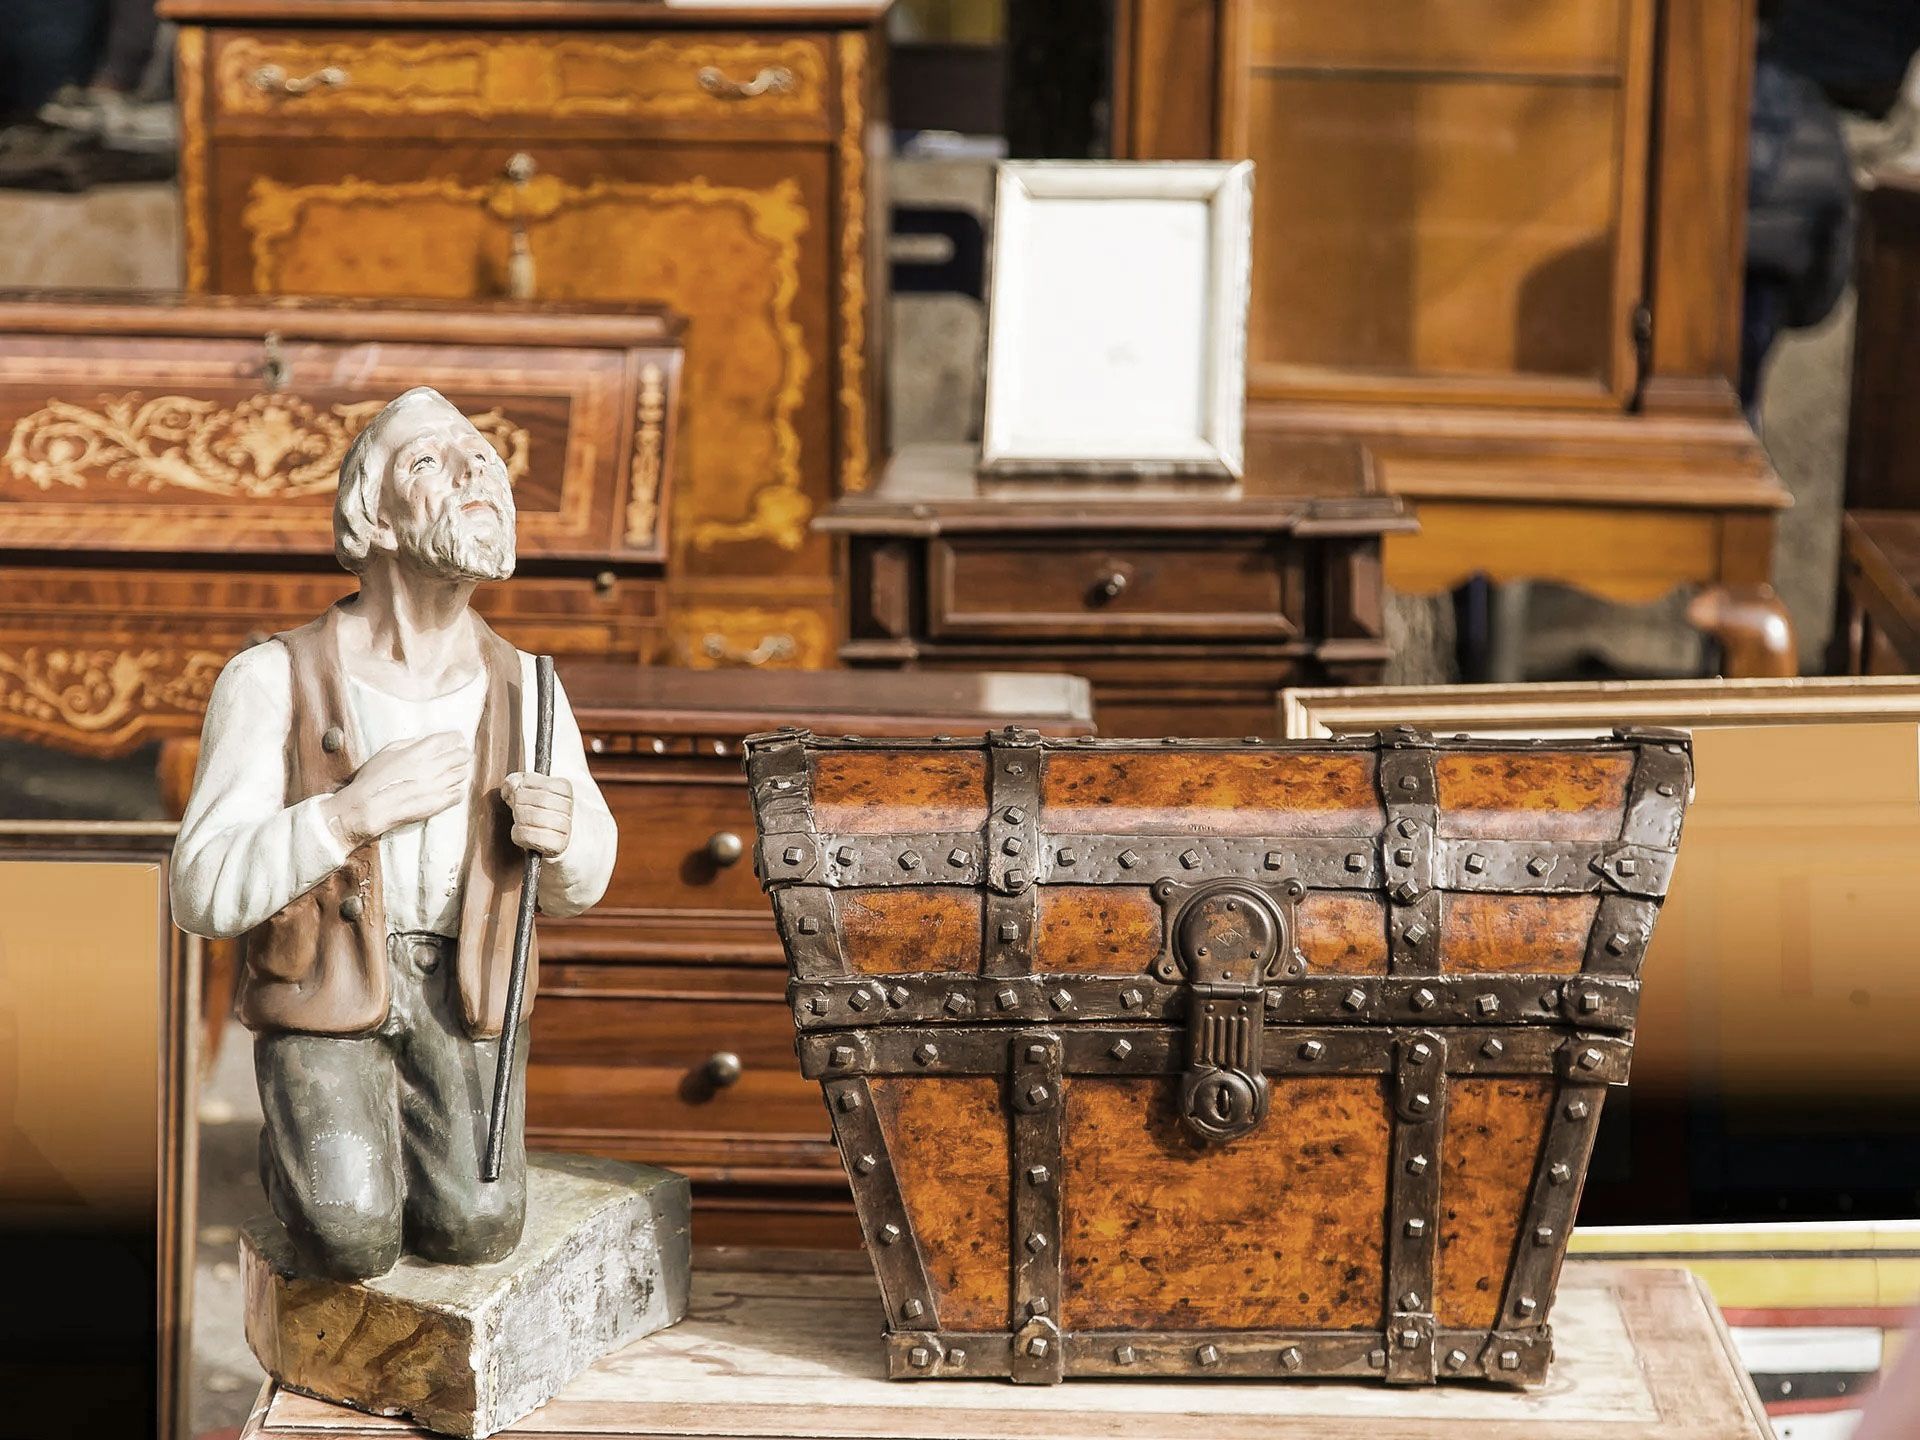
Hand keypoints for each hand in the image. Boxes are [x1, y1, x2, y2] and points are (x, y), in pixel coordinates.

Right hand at [322, 732, 469, 847]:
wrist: (367, 808)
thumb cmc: (372, 779)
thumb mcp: (387, 752)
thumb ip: (409, 744)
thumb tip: (425, 741)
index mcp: (418, 753)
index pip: (449, 740)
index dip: (456, 738)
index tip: (458, 739)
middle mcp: (431, 768)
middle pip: (460, 756)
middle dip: (462, 753)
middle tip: (461, 754)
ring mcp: (436, 787)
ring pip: (462, 774)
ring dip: (460, 770)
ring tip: (455, 771)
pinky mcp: (438, 804)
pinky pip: (459, 794)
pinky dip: (458, 789)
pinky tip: (451, 788)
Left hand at [503, 771, 572, 857]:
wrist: (553, 841)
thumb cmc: (537, 812)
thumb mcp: (528, 792)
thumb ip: (517, 782)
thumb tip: (509, 786)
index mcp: (563, 787)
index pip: (530, 780)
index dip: (518, 787)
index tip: (516, 793)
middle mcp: (568, 806)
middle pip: (533, 798)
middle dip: (518, 804)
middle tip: (517, 809)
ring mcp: (565, 826)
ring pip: (531, 816)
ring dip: (519, 820)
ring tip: (520, 822)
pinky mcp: (558, 844)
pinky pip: (528, 835)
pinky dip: (518, 835)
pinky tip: (522, 834)